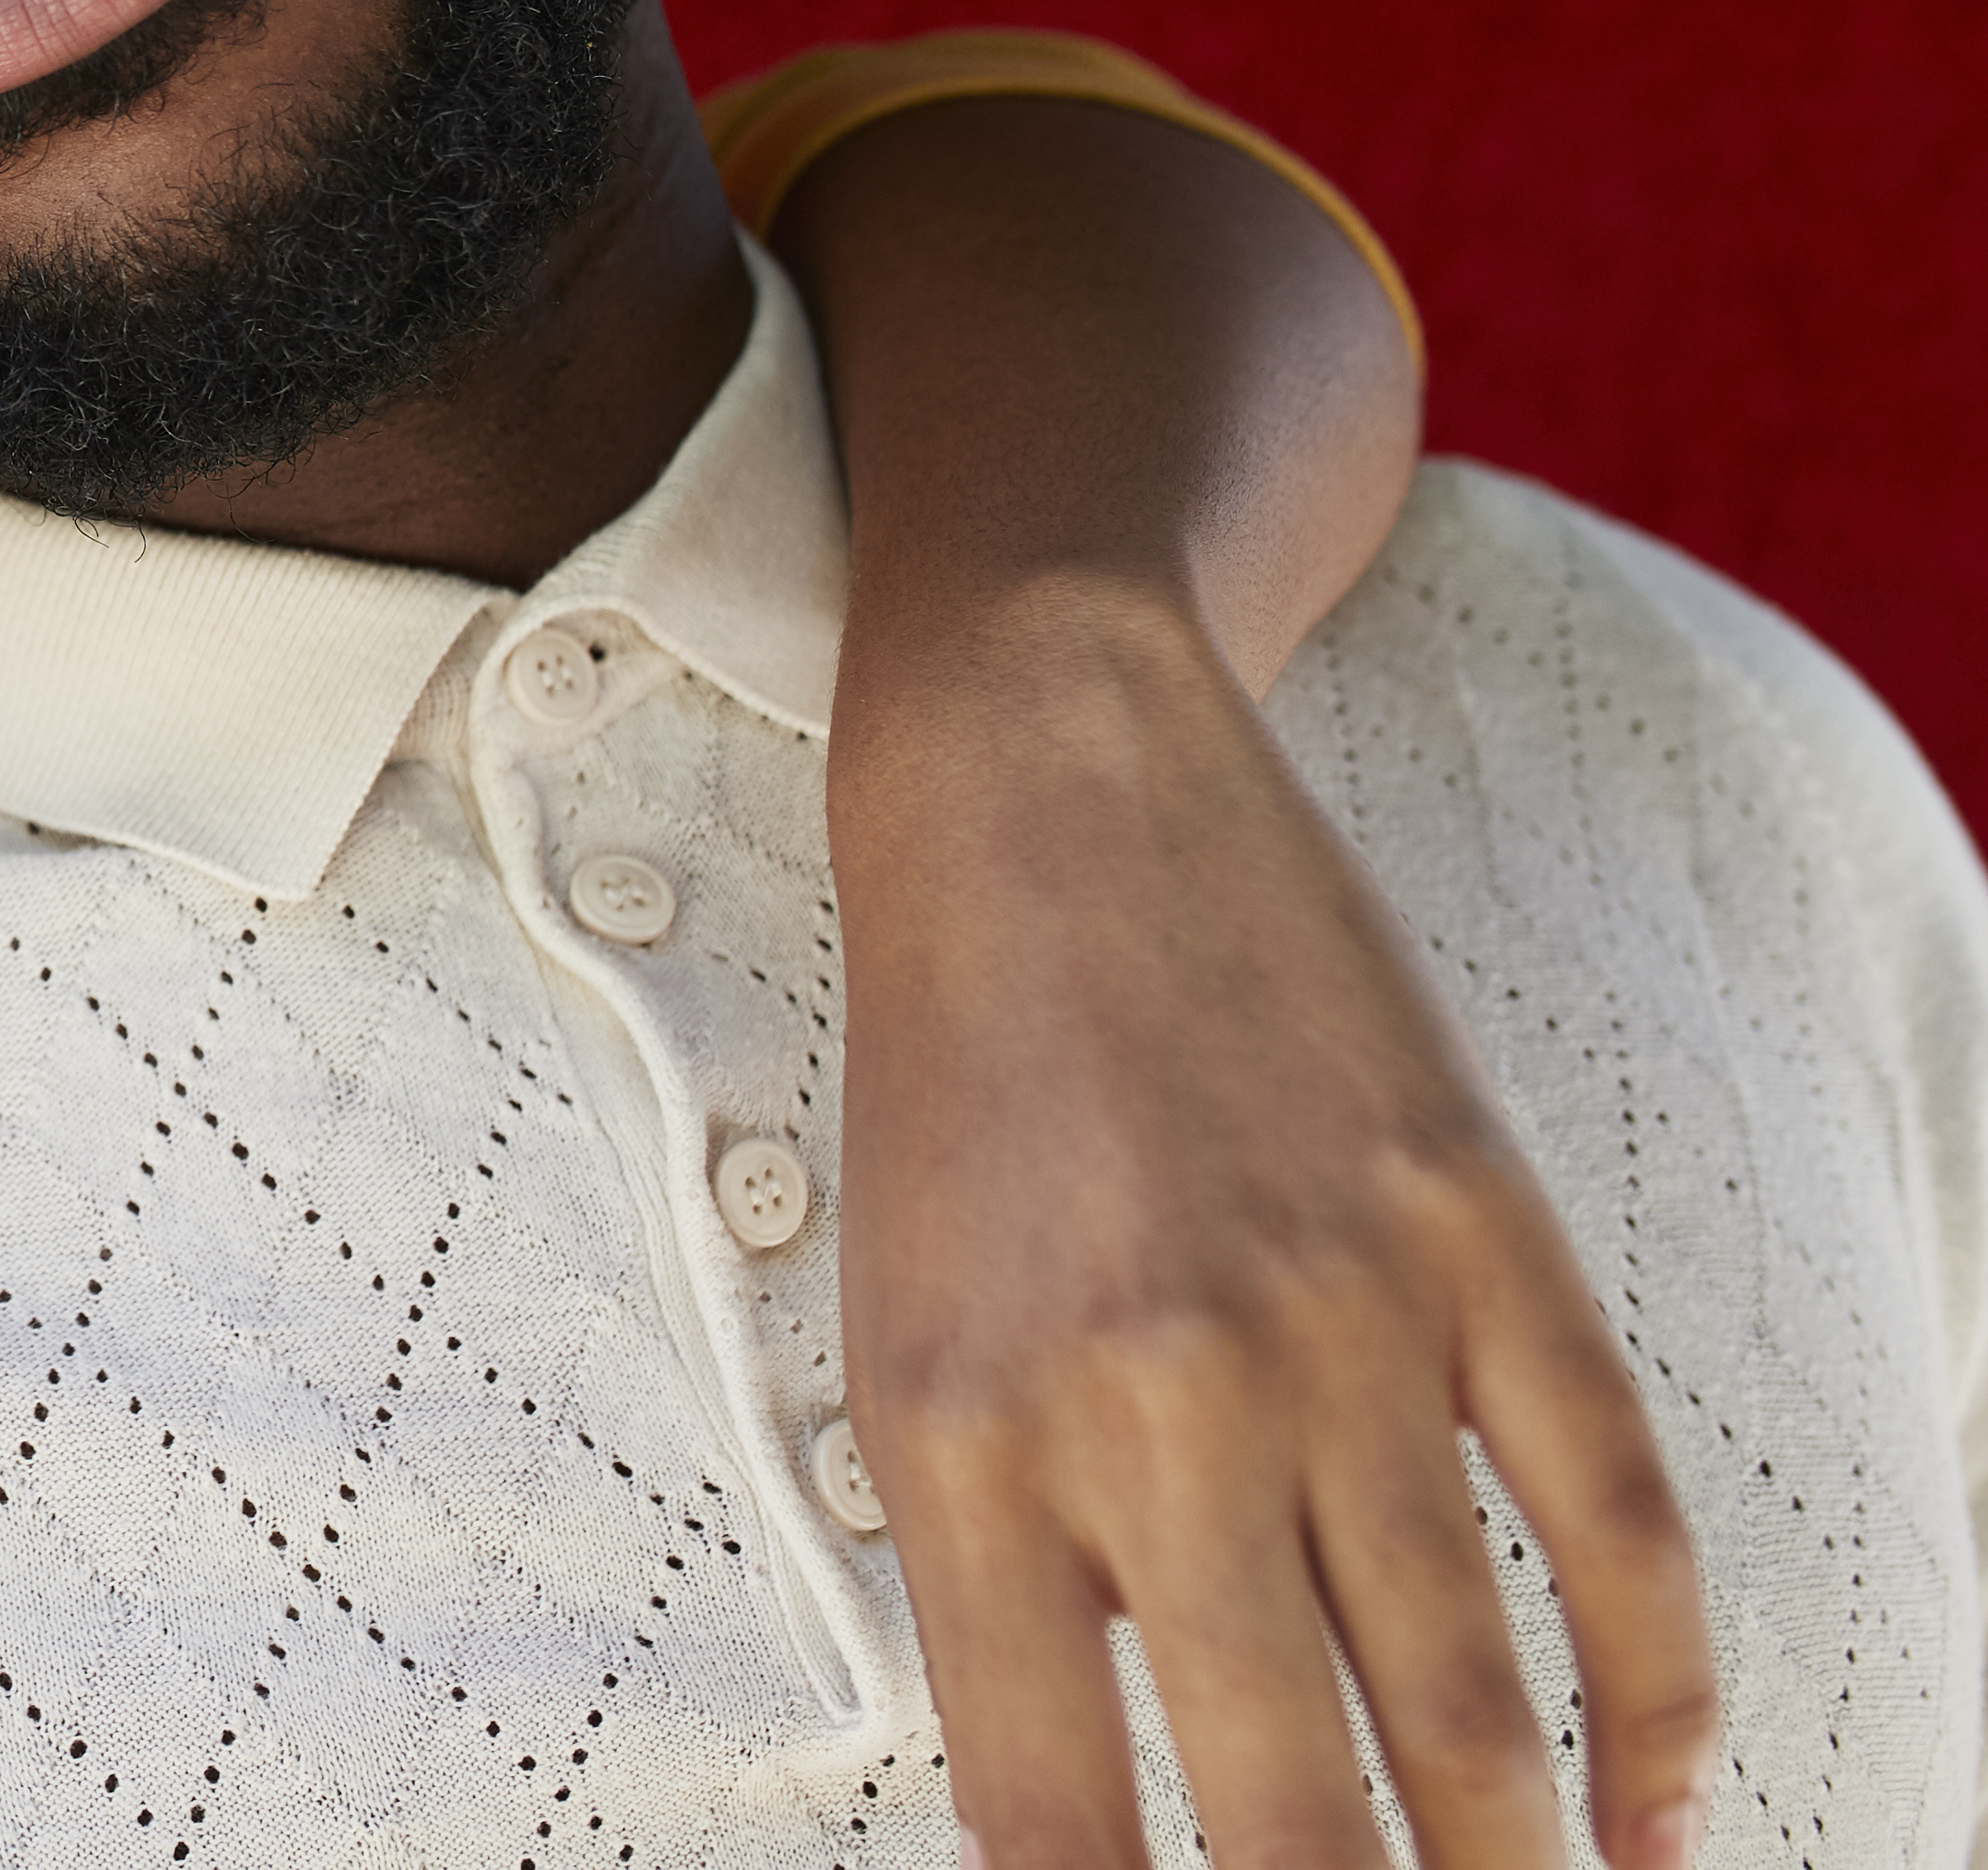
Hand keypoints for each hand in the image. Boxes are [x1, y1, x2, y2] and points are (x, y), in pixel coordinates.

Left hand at [832, 576, 1710, 1869]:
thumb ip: (998, 1568)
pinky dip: (1661, 1702)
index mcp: (968, 1445)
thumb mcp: (896, 1334)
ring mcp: (1346, 1327)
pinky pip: (1616, 1525)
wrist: (1042, 790)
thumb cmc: (953, 1085)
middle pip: (1290, 1808)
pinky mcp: (1486, 1245)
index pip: (1054, 1819)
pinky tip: (1655, 1818)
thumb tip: (1103, 1810)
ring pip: (1475, 1708)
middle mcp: (1158, 1406)